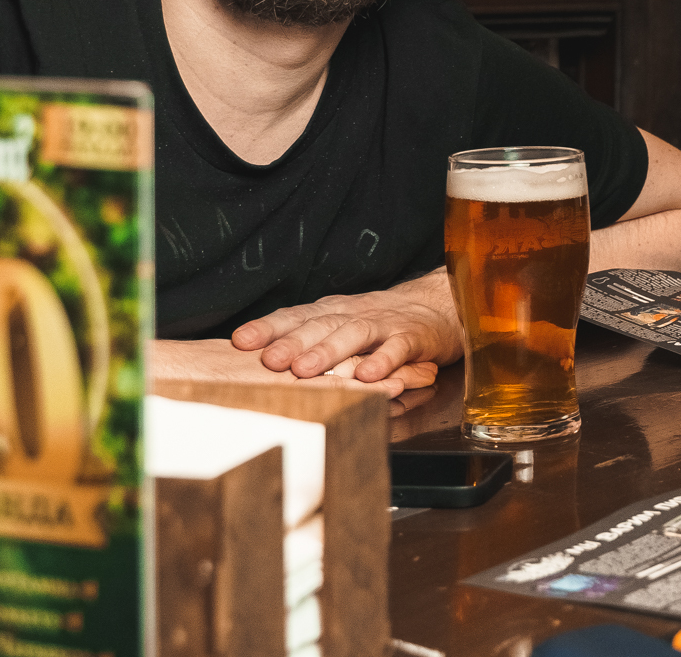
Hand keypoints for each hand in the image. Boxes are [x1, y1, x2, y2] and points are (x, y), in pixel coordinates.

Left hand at [150, 338, 435, 396]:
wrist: (439, 304)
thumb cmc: (381, 322)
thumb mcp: (343, 324)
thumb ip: (309, 338)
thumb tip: (257, 361)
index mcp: (333, 312)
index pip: (296, 316)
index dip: (269, 327)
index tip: (241, 341)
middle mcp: (354, 315)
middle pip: (321, 325)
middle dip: (293, 342)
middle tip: (270, 360)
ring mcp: (385, 325)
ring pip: (354, 334)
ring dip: (329, 351)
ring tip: (306, 370)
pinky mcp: (414, 337)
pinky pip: (397, 349)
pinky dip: (383, 361)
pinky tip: (369, 375)